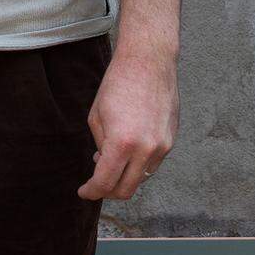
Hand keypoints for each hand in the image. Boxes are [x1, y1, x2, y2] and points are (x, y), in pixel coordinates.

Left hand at [77, 49, 177, 200]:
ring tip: (110, 159)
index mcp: (122, 143)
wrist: (148, 62)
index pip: (105, 182)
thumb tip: (102, 164)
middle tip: (95, 185)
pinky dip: (138, 165)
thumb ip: (99, 145)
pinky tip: (127, 150)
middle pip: (126, 190)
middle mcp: (145, 150)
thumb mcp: (96, 116)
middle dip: (108, 191)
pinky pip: (152, 164)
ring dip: (124, 177)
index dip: (91, 191)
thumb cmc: (117, 84)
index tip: (84, 192)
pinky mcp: (170, 142)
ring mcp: (162, 148)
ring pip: (140, 179)